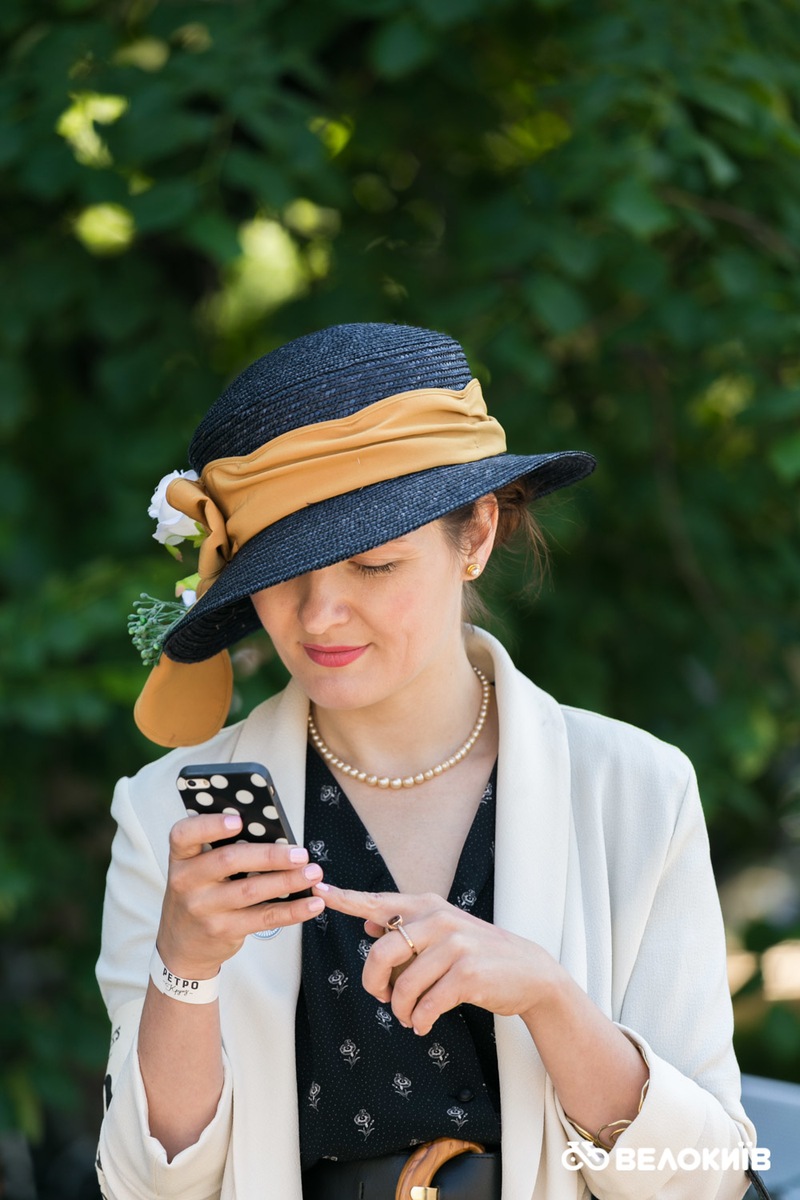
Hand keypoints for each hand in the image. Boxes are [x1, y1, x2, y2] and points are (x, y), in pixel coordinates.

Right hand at [157, 812, 323, 978]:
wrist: (183, 946)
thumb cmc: (198, 895)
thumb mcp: (196, 870)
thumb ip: (221, 849)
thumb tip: (273, 833)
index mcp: (181, 858)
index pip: (184, 834)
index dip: (211, 825)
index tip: (239, 820)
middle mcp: (186, 882)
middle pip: (229, 860)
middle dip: (269, 855)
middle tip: (300, 853)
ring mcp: (204, 908)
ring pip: (251, 890)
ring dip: (287, 881)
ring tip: (312, 873)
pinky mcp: (223, 930)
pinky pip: (263, 918)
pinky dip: (292, 911)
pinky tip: (311, 904)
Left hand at [314, 883, 562, 1034]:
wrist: (528, 972)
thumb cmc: (478, 954)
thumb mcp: (443, 931)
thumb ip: (407, 927)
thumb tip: (368, 923)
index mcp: (428, 906)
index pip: (379, 902)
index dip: (347, 899)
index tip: (320, 891)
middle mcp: (439, 919)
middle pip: (380, 952)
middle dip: (373, 983)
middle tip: (380, 998)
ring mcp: (455, 945)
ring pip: (403, 985)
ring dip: (401, 1009)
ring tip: (410, 1016)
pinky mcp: (467, 973)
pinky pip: (427, 1004)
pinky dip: (420, 1020)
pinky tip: (424, 1023)